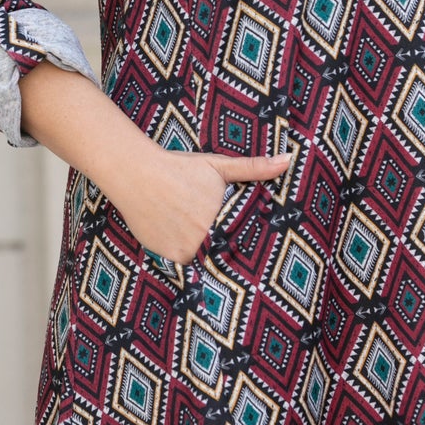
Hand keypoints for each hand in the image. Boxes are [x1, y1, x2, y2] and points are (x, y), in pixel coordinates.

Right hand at [121, 147, 293, 266]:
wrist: (136, 173)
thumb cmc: (179, 168)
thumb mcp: (218, 166)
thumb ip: (254, 168)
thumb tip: (288, 160)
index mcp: (222, 220)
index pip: (242, 240)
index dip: (244, 241)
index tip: (248, 244)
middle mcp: (204, 239)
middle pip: (223, 252)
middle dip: (226, 249)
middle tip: (223, 245)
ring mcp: (184, 250)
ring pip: (204, 260)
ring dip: (205, 255)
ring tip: (204, 246)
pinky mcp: (166, 256)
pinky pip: (183, 264)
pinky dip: (185, 256)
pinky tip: (183, 245)